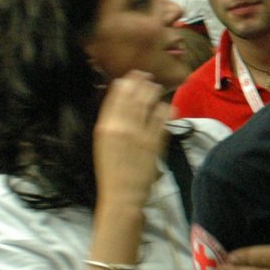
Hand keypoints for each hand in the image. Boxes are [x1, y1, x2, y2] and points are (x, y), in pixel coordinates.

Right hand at [92, 73, 168, 206]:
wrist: (123, 193)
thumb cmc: (111, 169)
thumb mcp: (104, 143)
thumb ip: (111, 123)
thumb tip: (119, 103)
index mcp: (105, 127)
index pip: (115, 98)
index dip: (125, 84)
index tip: (131, 75)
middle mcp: (122, 127)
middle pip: (133, 97)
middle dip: (140, 83)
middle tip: (146, 76)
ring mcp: (140, 134)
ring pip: (148, 105)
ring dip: (153, 92)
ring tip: (155, 86)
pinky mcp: (155, 142)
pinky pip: (161, 119)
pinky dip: (164, 109)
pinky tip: (166, 105)